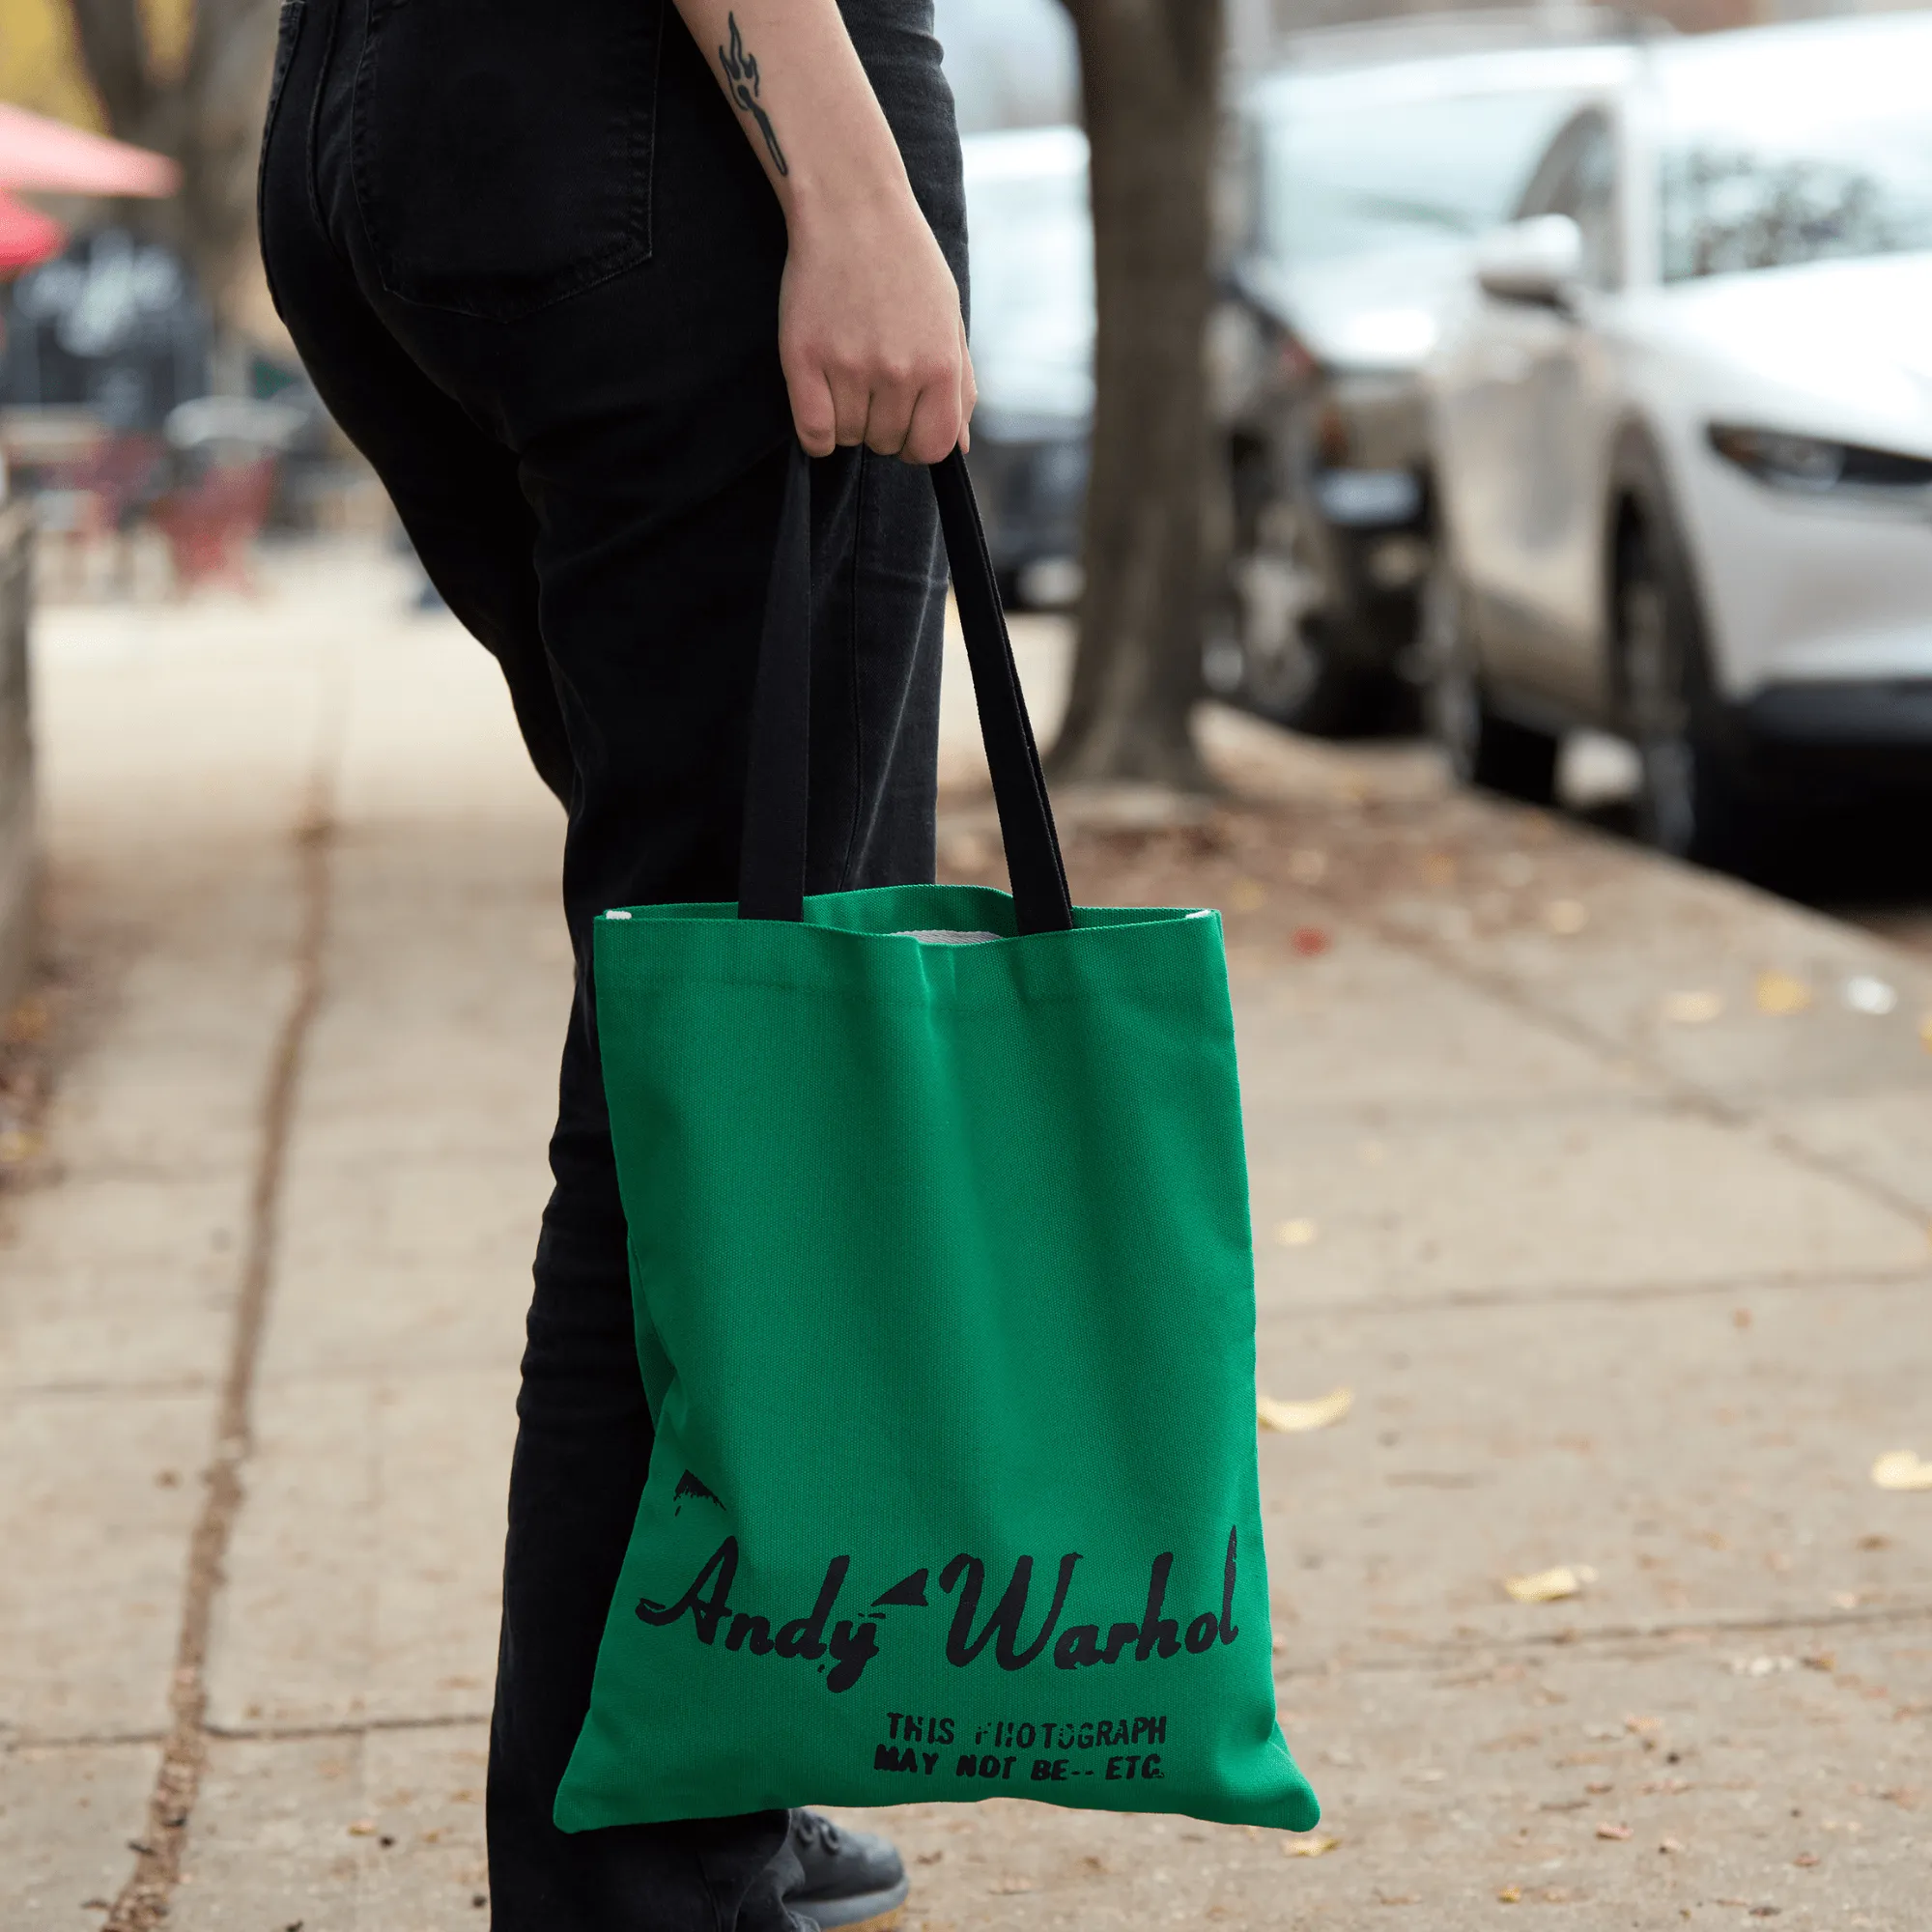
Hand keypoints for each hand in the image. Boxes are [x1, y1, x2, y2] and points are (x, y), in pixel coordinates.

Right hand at [779, 183, 975, 464]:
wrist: (851, 206)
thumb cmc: (905, 261)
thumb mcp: (948, 319)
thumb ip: (959, 386)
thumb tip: (958, 447)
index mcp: (940, 364)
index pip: (933, 447)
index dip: (918, 445)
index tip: (906, 426)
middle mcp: (898, 372)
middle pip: (887, 443)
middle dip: (881, 423)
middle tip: (871, 379)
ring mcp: (850, 367)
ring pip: (849, 438)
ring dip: (847, 419)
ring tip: (847, 372)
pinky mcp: (805, 359)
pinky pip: (813, 434)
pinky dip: (817, 433)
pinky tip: (820, 402)